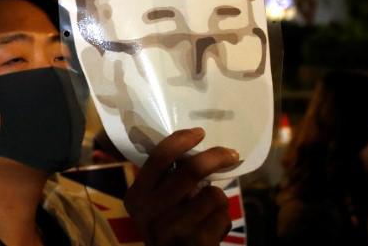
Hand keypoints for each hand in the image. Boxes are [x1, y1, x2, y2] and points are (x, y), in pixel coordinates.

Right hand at [124, 128, 238, 245]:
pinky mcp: (196, 243)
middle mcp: (150, 212)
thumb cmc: (165, 227)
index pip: (159, 158)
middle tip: (230, 154)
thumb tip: (193, 147)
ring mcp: (173, 229)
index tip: (200, 132)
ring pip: (213, 194)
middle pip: (191, 170)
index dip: (181, 140)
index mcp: (137, 195)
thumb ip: (164, 181)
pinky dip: (222, 219)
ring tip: (208, 208)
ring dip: (218, 197)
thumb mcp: (153, 205)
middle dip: (216, 157)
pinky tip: (211, 228)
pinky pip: (222, 216)